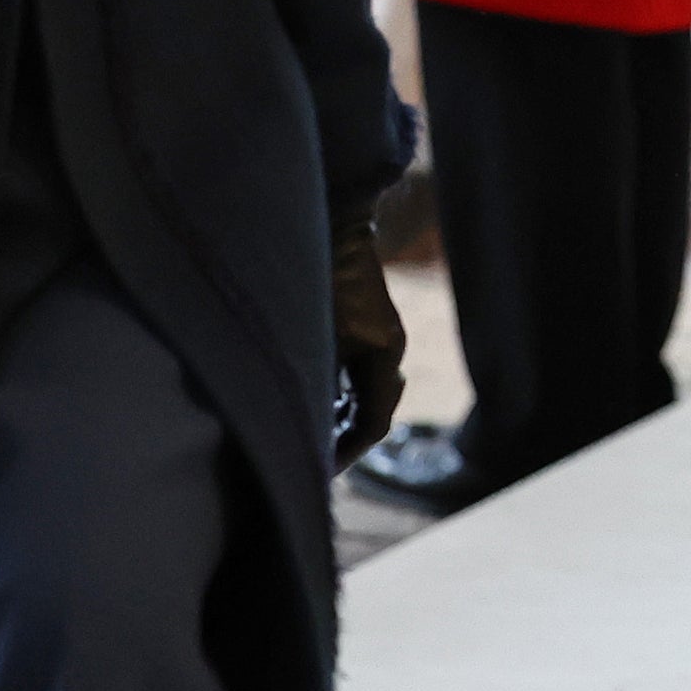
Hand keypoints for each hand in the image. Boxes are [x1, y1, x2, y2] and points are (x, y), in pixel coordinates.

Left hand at [328, 219, 405, 472]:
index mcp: (383, 353)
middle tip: (312, 461)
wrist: (333, 218)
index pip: (374, 422)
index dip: (346, 453)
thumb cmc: (314, 274)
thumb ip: (310, 383)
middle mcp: (389, 347)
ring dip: (341, 415)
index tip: (317, 471)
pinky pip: (359, 371)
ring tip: (308, 435)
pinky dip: (339, 392)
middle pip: (374, 409)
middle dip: (343, 438)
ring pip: (365, 390)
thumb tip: (301, 430)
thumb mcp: (309, 336)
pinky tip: (311, 399)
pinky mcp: (367, 323)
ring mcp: (381, 333)